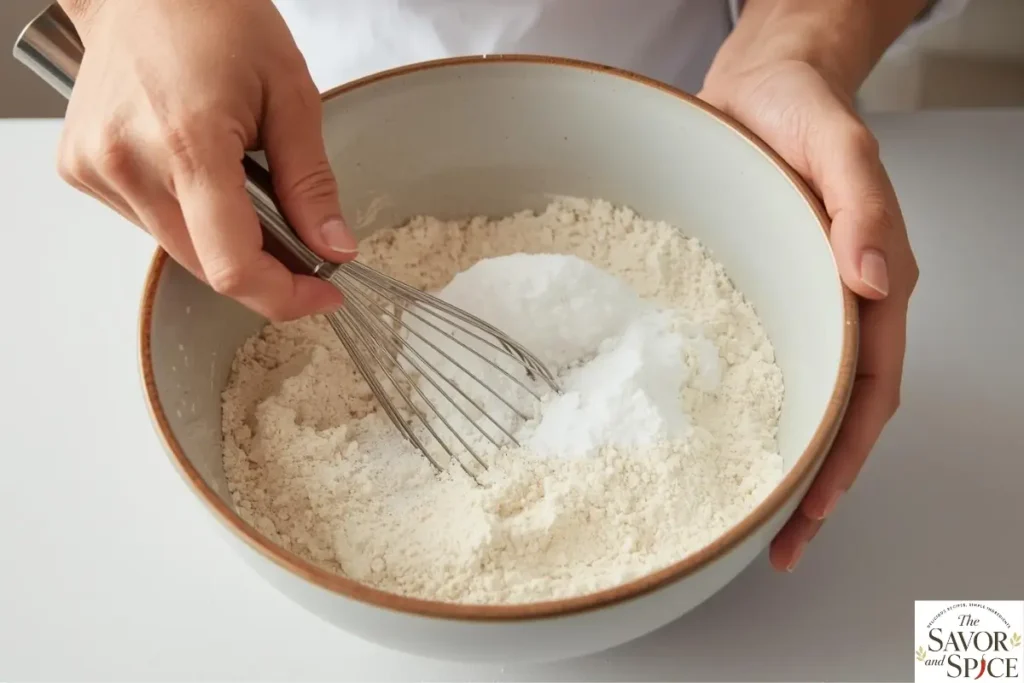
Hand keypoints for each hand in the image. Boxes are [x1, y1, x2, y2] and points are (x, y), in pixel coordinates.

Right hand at [57, 0, 357, 319]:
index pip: (233, 266)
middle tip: (297, 237)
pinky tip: (194, 168)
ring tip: (236, 176)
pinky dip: (187, 216)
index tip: (322, 293)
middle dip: (263, 267)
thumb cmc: (214, 15)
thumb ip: (311, 182)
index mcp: (189, 143)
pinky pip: (149, 223)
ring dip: (222, 238)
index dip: (284, 297)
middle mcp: (129, 163)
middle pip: (208, 267)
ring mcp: (97, 168)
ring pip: (179, 250)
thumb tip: (333, 248)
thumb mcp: (290, 93)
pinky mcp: (81, 169)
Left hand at [699, 59, 918, 570]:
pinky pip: (752, 362)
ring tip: (744, 517)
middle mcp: (835, 307)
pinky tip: (711, 440)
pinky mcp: (753, 293)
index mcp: (869, 286)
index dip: (846, 458)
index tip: (814, 511)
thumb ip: (861, 206)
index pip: (869, 393)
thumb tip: (874, 280)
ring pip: (795, 399)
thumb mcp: (838, 145)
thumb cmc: (801, 109)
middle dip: (813, 486)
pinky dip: (742, 410)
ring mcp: (792, 304)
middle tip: (777, 545)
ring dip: (780, 462)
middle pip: (835, 415)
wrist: (759, 85)